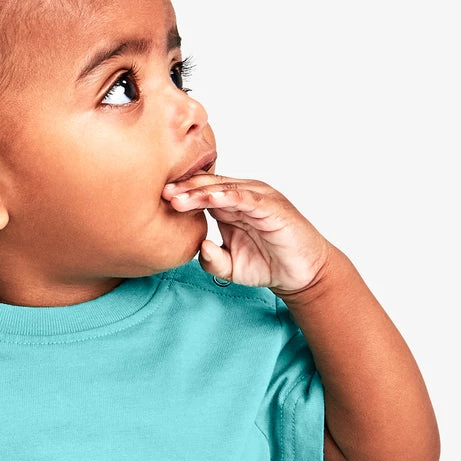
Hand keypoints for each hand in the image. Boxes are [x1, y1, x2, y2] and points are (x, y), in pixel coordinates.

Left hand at [163, 173, 331, 295]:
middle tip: (162, 194)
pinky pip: (246, 197)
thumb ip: (212, 261)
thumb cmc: (269, 264)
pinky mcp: (272, 206)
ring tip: (178, 198)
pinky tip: (210, 199)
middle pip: (208, 186)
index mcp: (230, 207)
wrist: (301, 274)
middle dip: (184, 189)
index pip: (201, 194)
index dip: (181, 196)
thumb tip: (200, 248)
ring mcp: (258, 198)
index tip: (158, 202)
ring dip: (199, 192)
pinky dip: (228, 196)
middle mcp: (243, 197)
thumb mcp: (232, 268)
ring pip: (224, 188)